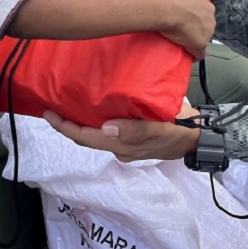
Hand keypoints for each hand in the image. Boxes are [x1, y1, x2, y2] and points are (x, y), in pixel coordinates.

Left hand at [44, 107, 200, 162]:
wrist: (198, 137)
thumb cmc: (180, 131)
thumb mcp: (160, 129)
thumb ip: (135, 130)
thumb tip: (106, 128)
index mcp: (122, 145)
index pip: (86, 138)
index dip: (65, 127)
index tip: (49, 113)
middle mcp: (120, 147)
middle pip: (87, 137)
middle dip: (68, 124)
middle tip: (53, 106)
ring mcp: (126, 142)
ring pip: (97, 133)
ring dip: (81, 121)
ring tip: (69, 102)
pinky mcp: (132, 135)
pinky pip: (109, 127)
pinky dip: (97, 118)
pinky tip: (95, 103)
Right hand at [162, 0, 214, 58]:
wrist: (170, 10)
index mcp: (209, 9)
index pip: (206, 17)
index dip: (198, 19)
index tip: (189, 20)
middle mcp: (211, 22)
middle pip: (206, 29)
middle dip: (198, 30)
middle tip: (184, 30)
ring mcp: (206, 35)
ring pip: (203, 41)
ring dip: (196, 42)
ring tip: (183, 42)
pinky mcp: (199, 47)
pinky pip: (199, 54)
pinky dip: (194, 55)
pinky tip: (188, 55)